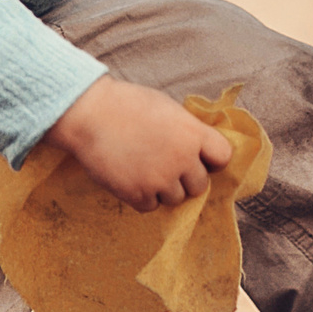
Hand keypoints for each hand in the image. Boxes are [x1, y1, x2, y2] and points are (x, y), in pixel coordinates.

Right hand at [42, 76, 233, 212]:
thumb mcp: (167, 109)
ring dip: (163, 189)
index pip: (223, 157)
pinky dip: (141, 196)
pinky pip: (150, 206)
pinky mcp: (137, 194)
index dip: (211, 160)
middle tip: (164, 164)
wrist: (89, 114)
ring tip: (143, 168)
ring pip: (176, 199)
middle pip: (199, 185)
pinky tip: (130, 176)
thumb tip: (200, 151)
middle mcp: (182, 159)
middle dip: (185, 178)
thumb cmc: (126, 105)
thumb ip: (187, 131)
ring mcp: (160, 179)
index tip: (198, 158)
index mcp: (192, 133)